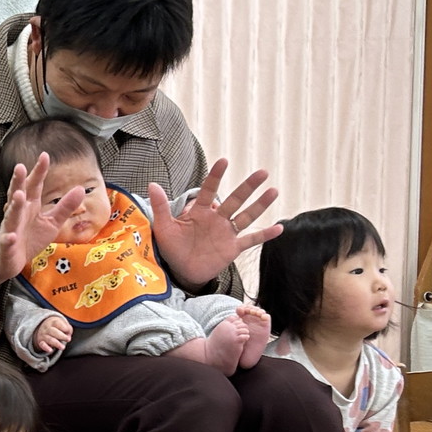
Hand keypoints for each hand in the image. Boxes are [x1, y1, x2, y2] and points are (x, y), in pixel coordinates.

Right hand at [0, 154, 86, 282]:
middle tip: (20, 166)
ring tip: (19, 195)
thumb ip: (65, 206)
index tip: (45, 156)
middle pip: (18, 195)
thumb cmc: (30, 238)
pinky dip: (9, 239)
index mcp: (30, 206)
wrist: (10, 260)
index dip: (38, 171)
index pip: (34, 186)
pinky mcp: (7, 245)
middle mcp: (18, 214)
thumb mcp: (52, 222)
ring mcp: (10, 228)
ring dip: (14, 206)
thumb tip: (81, 188)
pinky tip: (11, 236)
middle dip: (18, 182)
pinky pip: (7, 241)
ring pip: (11, 215)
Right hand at [34, 314, 71, 353]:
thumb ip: (68, 328)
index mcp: (53, 322)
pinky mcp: (41, 342)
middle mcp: (47, 328)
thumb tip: (69, 336)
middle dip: (61, 336)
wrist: (42, 327)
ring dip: (56, 344)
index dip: (64, 327)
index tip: (68, 331)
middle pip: (53, 331)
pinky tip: (50, 350)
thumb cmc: (56, 327)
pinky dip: (46, 348)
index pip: (57, 323)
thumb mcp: (62, 324)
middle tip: (68, 339)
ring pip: (49, 339)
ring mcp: (43, 335)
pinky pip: (42, 345)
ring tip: (62, 347)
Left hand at [145, 158, 281, 287]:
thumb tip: (152, 184)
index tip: (224, 161)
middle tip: (262, 172)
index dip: (216, 176)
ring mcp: (227, 233)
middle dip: (248, 187)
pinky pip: (251, 240)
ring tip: (274, 191)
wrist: (182, 270)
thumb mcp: (164, 227)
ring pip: (246, 216)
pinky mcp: (232, 248)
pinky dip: (265, 235)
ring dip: (260, 205)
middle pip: (235, 199)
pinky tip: (279, 228)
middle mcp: (217, 219)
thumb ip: (161, 206)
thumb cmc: (173, 247)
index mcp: (200, 212)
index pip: (209, 190)